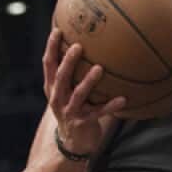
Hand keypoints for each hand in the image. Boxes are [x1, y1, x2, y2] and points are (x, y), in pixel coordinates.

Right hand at [41, 28, 125, 157]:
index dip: (51, 48)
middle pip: (61, 77)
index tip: (57, 30)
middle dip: (68, 61)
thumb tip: (81, 46)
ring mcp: (70, 111)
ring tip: (99, 68)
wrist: (72, 141)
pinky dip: (111, 106)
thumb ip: (69, 74)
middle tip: (78, 46)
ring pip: (79, 94)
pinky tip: (124, 99)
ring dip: (89, 81)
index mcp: (52, 87)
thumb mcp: (64, 92)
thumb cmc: (72, 108)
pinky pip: (100, 112)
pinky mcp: (84, 122)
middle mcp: (57, 98)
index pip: (48, 64)